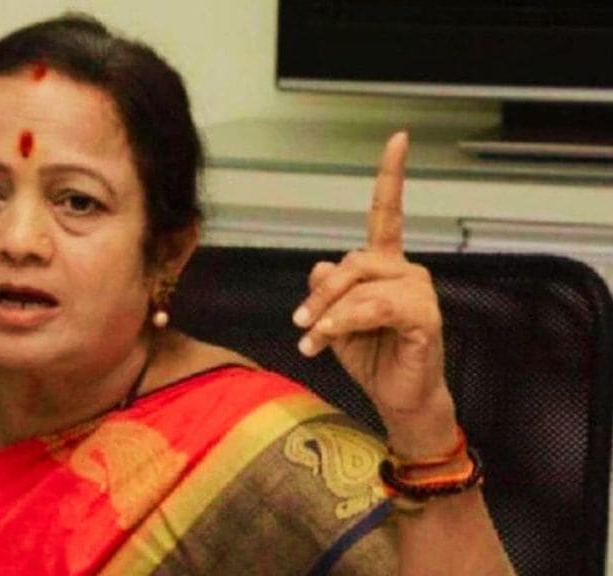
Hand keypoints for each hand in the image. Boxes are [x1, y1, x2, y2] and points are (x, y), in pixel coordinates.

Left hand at [291, 132, 457, 456]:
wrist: (396, 398)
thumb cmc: (370, 357)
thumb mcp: (333, 320)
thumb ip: (326, 290)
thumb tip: (320, 266)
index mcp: (384, 266)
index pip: (387, 214)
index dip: (391, 177)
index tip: (400, 138)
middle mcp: (405, 271)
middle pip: (352, 261)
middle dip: (322, 294)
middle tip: (301, 324)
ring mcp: (418, 291)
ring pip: (361, 285)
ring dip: (330, 313)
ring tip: (314, 340)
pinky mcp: (424, 316)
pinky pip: (375, 306)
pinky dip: (346, 321)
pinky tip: (329, 337)